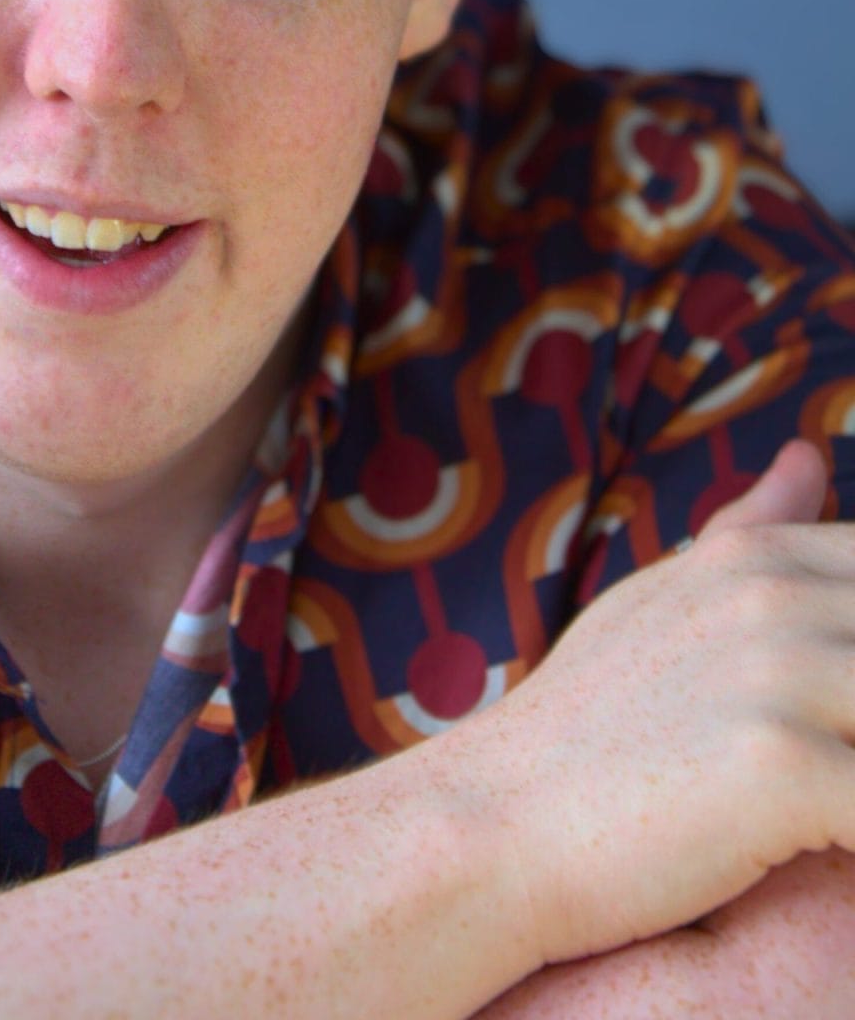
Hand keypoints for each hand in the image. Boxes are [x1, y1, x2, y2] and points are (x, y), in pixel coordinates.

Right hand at [452, 439, 854, 968]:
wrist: (491, 825)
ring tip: (839, 793)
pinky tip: (841, 855)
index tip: (835, 705)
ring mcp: (779, 677)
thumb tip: (810, 455)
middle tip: (833, 740)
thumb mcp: (661, 599)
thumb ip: (751, 530)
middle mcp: (774, 599)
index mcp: (757, 560)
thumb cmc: (583, 724)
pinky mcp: (782, 768)